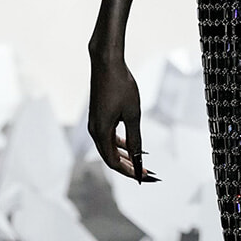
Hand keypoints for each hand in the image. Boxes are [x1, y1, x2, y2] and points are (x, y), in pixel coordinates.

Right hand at [87, 50, 158, 182]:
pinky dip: (119, 144)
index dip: (130, 172)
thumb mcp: (133, 114)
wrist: (107, 62)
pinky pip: (108, 137)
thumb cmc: (121, 86)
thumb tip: (139, 159)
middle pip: (110, 158)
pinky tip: (130, 145)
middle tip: (146, 173)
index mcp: (101, 132)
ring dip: (124, 156)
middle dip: (128, 167)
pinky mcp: (98, 116)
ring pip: (108, 148)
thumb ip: (135, 139)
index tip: (144, 177)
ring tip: (140, 163)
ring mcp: (95, 123)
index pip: (114, 162)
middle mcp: (94, 130)